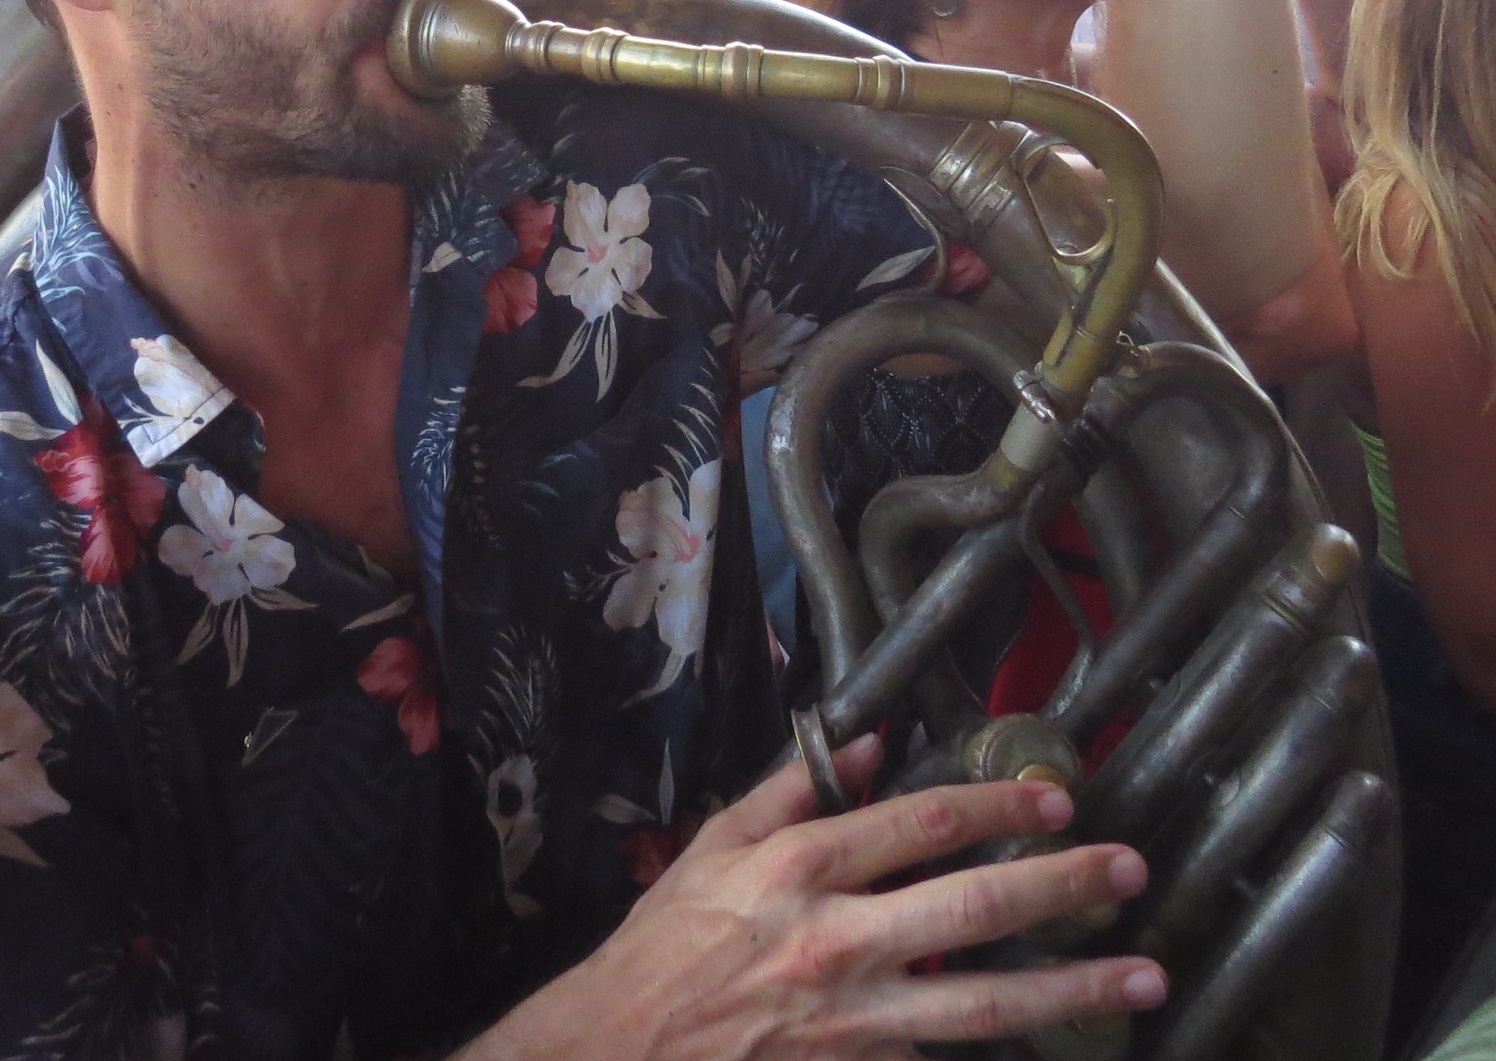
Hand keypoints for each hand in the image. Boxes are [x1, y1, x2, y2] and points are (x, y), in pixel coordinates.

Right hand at [478, 739, 1163, 1060]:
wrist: (625, 1048)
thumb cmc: (668, 941)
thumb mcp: (716, 844)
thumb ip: (790, 789)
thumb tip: (864, 742)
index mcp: (801, 869)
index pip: (922, 821)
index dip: (997, 804)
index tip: (1053, 796)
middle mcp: (840, 939)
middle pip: (974, 904)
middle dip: (1061, 885)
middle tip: (1129, 868)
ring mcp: (858, 1016)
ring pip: (986, 1000)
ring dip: (1074, 987)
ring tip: (1146, 977)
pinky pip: (945, 1055)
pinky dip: (1004, 1051)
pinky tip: (1062, 1046)